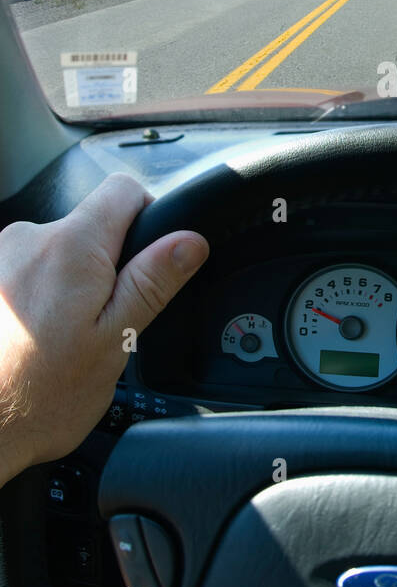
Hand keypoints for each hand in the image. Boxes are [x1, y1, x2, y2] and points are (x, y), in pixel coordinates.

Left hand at [0, 173, 207, 480]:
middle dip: (105, 265)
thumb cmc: (39, 397)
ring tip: (61, 339)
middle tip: (103, 322)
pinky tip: (33, 340)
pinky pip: (27, 272)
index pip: (124, 189)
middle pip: (89, 225)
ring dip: (68, 285)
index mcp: (71, 247)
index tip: (148, 261)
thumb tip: (188, 241)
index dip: (147, 218)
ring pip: (57, 253)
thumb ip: (152, 282)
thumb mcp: (115, 341)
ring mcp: (0, 257)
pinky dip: (37, 299)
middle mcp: (28, 239)